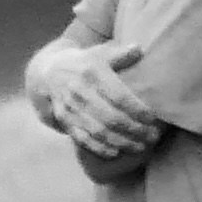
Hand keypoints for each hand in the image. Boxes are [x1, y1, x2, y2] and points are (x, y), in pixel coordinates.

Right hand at [26, 37, 161, 160]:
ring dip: (122, 142)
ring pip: (99, 131)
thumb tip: (139, 49)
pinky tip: (116, 152)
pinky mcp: (65, 120)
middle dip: (135, 130)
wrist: (48, 72)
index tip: (153, 118)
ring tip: (140, 147)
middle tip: (153, 137)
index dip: (137, 110)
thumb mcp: (100, 53)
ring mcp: (71, 108)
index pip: (119, 96)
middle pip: (112, 118)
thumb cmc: (83, 63)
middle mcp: (81, 92)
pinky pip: (83, 139)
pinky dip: (100, 148)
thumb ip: (121, 54)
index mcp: (93, 73)